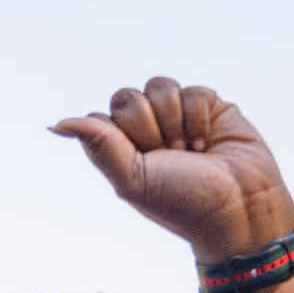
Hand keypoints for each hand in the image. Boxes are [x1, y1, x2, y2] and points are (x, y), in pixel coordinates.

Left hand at [50, 77, 293, 273]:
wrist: (237, 206)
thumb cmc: (182, 202)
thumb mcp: (132, 179)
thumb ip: (98, 145)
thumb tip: (56, 124)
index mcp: (120, 149)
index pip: (101, 116)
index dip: (121, 135)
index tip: (141, 161)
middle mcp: (145, 130)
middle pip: (127, 96)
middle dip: (147, 128)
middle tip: (168, 157)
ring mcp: (176, 116)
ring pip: (160, 86)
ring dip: (176, 122)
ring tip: (190, 151)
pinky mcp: (208, 105)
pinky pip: (193, 90)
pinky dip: (200, 118)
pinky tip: (209, 142)